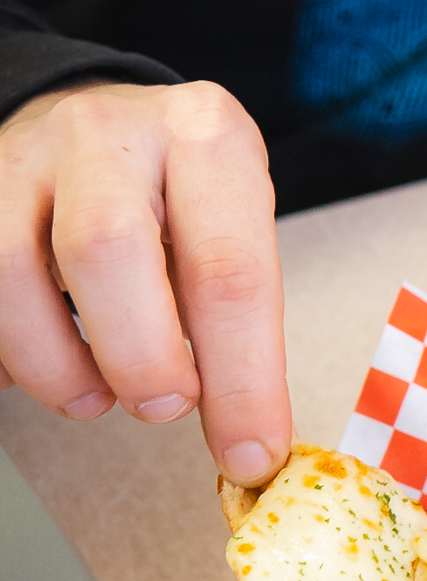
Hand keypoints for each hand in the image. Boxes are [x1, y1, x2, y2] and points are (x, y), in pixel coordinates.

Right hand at [0, 79, 289, 483]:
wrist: (107, 127)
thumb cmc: (181, 199)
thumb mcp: (235, 238)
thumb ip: (241, 331)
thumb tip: (248, 445)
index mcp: (209, 143)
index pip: (230, 272)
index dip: (241, 382)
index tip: (248, 454)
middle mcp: (115, 134)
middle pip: (108, 251)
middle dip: (141, 359)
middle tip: (164, 406)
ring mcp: (30, 154)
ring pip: (13, 269)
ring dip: (58, 365)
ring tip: (96, 394)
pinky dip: (8, 353)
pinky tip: (38, 367)